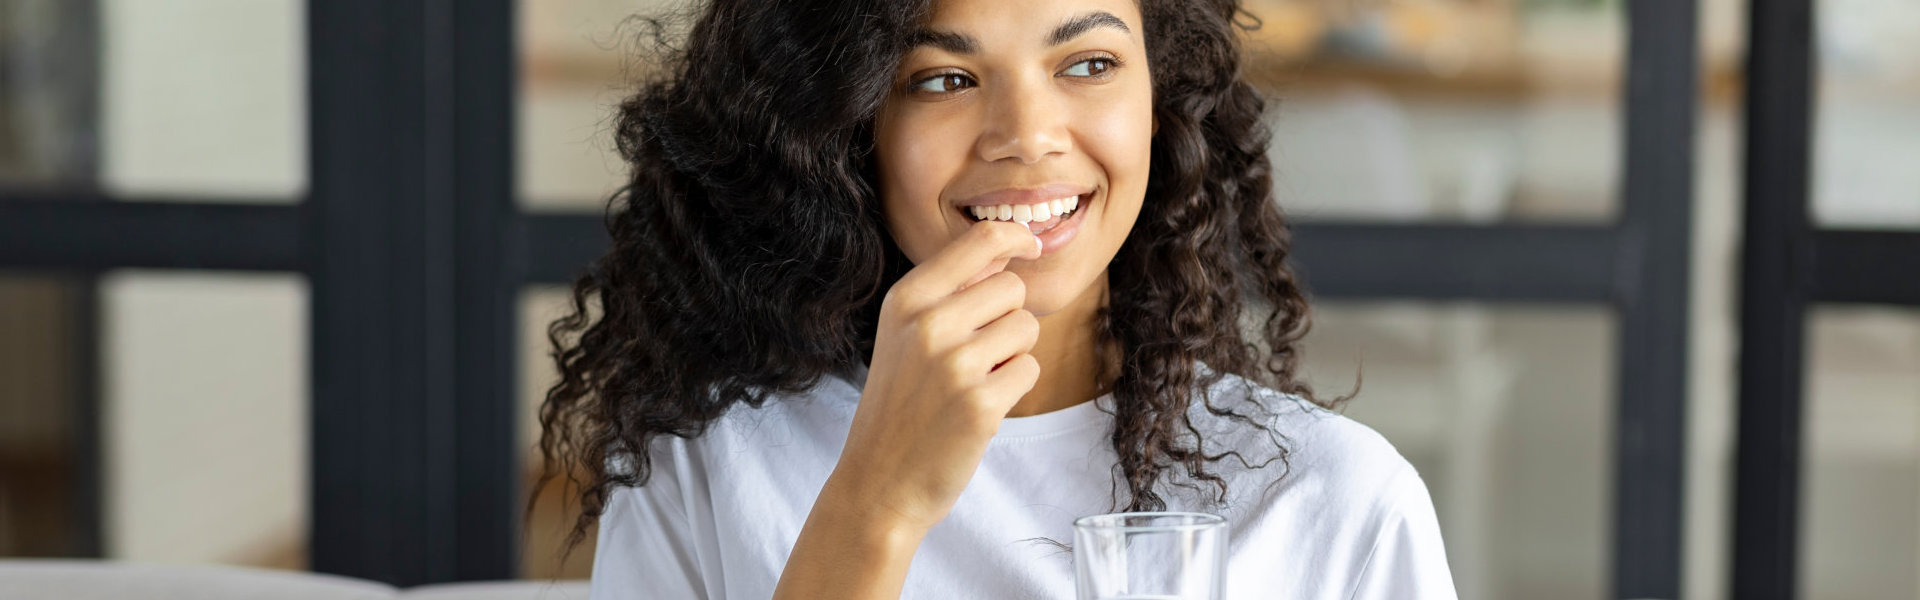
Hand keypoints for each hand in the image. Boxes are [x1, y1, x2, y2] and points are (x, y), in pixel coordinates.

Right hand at [828, 220, 1044, 533]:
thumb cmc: (899, 406)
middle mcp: (928, 324)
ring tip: (974, 381)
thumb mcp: (903, 335)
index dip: (1016, 236)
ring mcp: (954, 365)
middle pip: (1012, 288)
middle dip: (1008, 317)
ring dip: (1013, 354)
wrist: (878, 483)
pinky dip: (1014, 388)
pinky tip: (980, 407)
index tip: (1031, 247)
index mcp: (906, 299)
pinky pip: (1029, 370)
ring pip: (1026, 328)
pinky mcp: (981, 405)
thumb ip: (949, 292)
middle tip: (976, 354)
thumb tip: (1008, 249)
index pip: (980, 240)